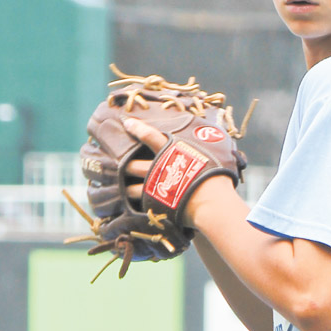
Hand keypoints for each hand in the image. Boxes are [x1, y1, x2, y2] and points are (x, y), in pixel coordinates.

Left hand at [123, 115, 234, 230]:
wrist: (211, 201)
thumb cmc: (218, 174)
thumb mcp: (218, 150)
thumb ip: (212, 140)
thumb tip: (219, 129)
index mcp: (171, 151)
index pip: (150, 136)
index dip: (137, 128)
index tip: (126, 123)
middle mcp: (158, 168)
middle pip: (132, 164)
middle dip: (121, 163)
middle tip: (111, 162)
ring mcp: (155, 187)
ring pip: (131, 188)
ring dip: (124, 188)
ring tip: (118, 189)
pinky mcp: (155, 205)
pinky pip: (139, 206)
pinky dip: (133, 206)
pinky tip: (128, 207)